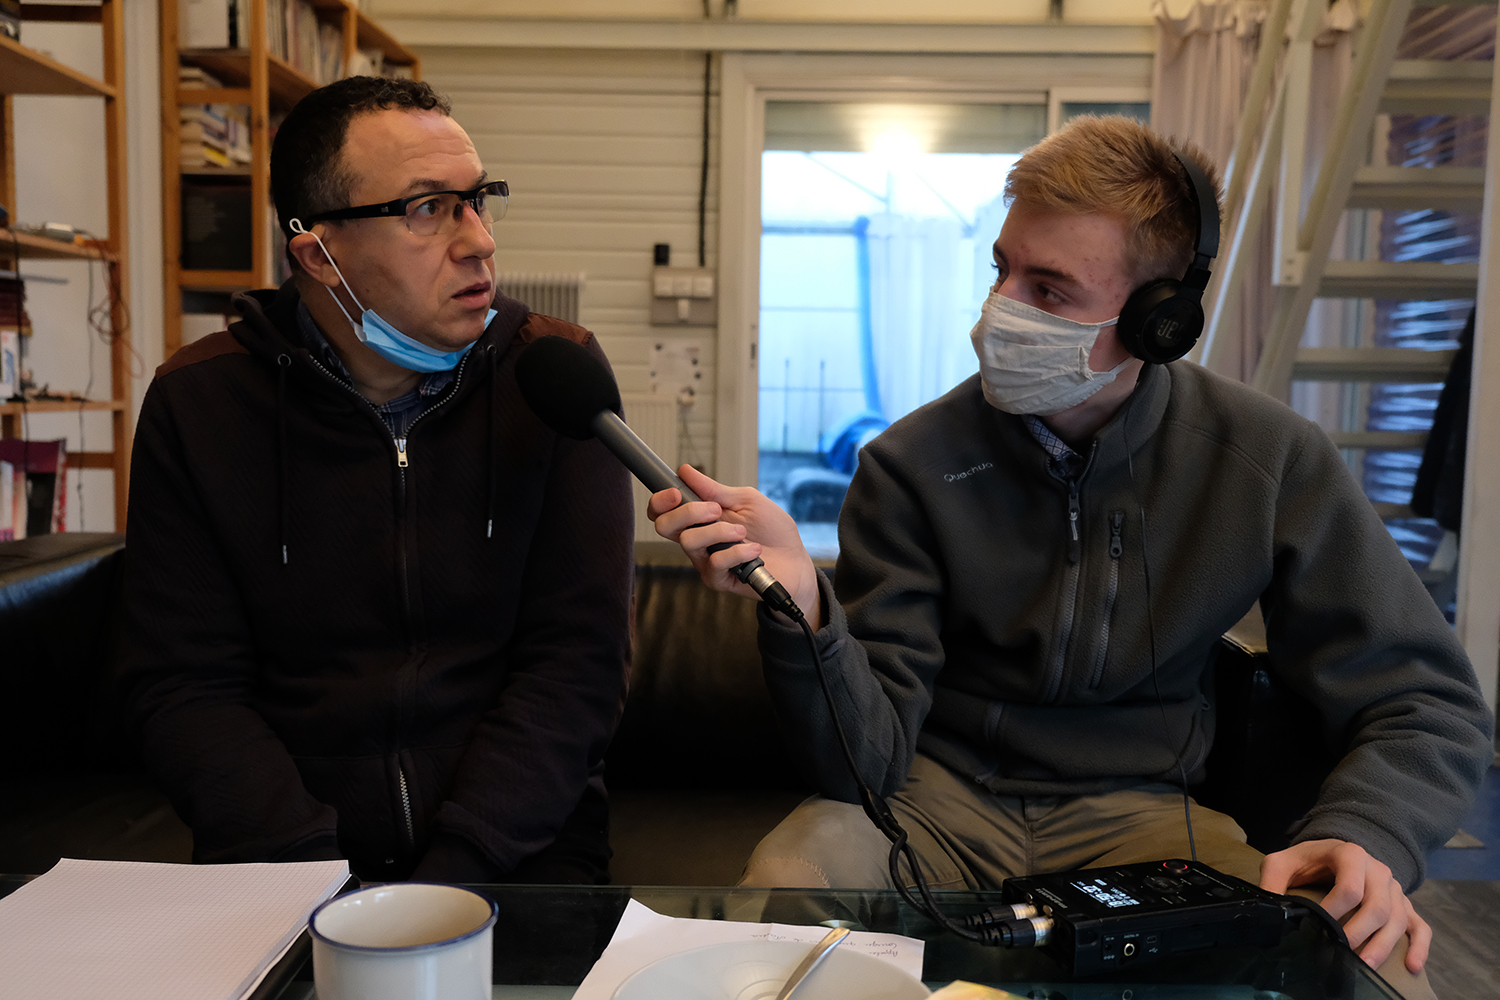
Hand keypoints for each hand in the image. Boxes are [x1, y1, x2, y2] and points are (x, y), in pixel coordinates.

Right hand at [647, 464, 821, 627]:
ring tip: (743, 532)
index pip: (662, 511)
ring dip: (719, 531)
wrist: (795, 562)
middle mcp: (697, 539)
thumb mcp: (747, 500)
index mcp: (699, 518)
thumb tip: (685, 471)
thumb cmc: (772, 531)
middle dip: (688, 511)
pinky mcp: (717, 579)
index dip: (660, 501)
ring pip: (689, 541)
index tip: (676, 492)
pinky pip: (715, 562)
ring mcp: (704, 560)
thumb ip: (715, 490)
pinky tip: (754, 550)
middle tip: (716, 510)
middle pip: (664, 526)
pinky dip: (738, 552)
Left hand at [1260, 838, 1429, 972]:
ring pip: (1397, 920)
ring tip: (1365, 967)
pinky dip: (1419, 946)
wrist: (1335, 851)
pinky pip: (1420, 926)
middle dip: (1359, 934)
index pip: (1350, 888)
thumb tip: (1266, 909)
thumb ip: (1272, 880)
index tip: (1317, 927)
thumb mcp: (1284, 862)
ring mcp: (1394, 888)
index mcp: (1350, 855)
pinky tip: (1412, 966)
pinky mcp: (1404, 904)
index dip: (1334, 911)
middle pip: (1377, 907)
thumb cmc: (1309, 860)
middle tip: (1340, 952)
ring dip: (1383, 946)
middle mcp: (1378, 871)